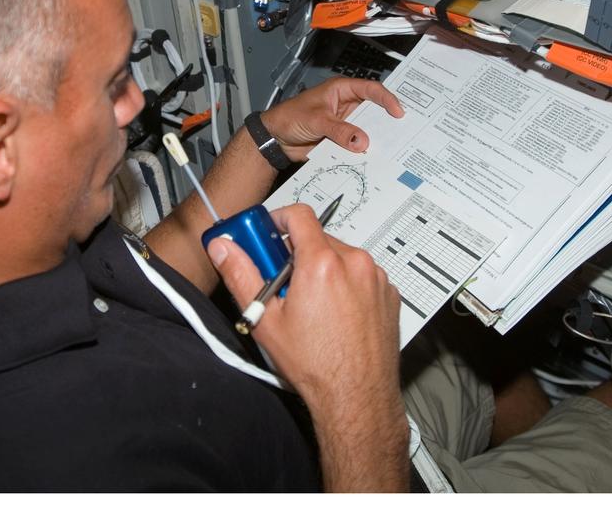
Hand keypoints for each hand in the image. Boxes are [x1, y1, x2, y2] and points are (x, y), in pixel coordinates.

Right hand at [207, 204, 408, 490]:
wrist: (357, 397)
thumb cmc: (315, 365)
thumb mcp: (265, 320)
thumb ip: (241, 275)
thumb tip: (223, 247)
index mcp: (322, 263)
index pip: (299, 215)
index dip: (278, 219)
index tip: (267, 233)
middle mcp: (354, 263)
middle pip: (319, 240)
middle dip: (298, 255)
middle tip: (282, 283)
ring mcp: (376, 278)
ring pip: (342, 258)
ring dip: (324, 271)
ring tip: (311, 307)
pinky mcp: (389, 294)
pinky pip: (362, 276)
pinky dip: (347, 285)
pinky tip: (336, 315)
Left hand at [261, 77, 403, 162]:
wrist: (275, 139)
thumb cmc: (290, 117)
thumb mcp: (317, 120)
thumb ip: (339, 131)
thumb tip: (362, 141)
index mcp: (341, 90)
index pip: (371, 90)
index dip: (387, 99)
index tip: (398, 112)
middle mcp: (347, 105)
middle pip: (374, 110)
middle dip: (387, 120)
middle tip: (405, 131)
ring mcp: (345, 123)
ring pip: (367, 129)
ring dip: (376, 138)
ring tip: (394, 147)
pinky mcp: (342, 140)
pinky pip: (357, 144)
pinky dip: (364, 150)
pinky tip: (375, 158)